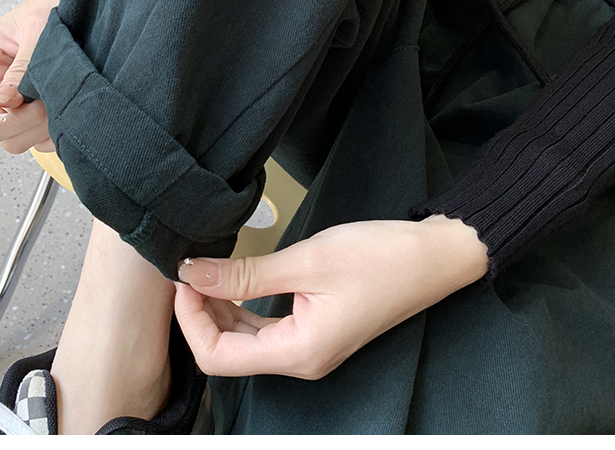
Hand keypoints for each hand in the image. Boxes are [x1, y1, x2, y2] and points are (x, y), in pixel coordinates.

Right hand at [0, 0, 66, 153]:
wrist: (83, 6)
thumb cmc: (54, 8)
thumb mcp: (37, 30)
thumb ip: (22, 67)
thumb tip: (5, 103)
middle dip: (13, 121)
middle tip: (41, 103)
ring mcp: (16, 100)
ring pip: (10, 139)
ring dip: (34, 129)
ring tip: (56, 103)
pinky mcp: (38, 111)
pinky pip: (37, 141)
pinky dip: (51, 136)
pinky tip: (64, 114)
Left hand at [174, 215, 488, 379]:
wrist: (432, 256)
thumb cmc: (379, 258)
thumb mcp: (307, 261)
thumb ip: (246, 273)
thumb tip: (192, 273)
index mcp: (299, 352)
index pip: (219, 357)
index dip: (190, 320)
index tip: (182, 277)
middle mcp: (301, 358)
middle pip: (228, 352)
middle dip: (200, 313)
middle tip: (189, 268)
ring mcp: (309, 345)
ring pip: (245, 339)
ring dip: (220, 308)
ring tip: (206, 270)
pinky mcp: (316, 327)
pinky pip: (266, 326)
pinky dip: (242, 305)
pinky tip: (235, 278)